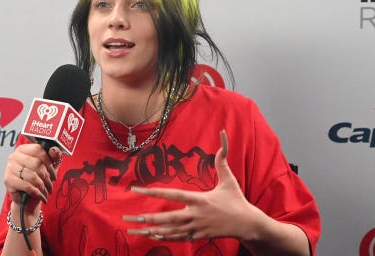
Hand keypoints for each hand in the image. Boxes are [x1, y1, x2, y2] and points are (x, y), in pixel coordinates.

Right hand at [3, 140, 63, 209]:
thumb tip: (54, 150)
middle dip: (46, 176)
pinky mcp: (8, 180)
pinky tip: (38, 194)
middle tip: (50, 183)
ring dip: (42, 185)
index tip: (53, 172)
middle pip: (36, 163)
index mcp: (23, 149)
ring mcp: (9, 168)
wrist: (28, 199)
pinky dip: (36, 192)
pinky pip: (26, 186)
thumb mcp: (50, 167)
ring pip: (32, 175)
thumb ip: (54, 156)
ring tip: (45, 190)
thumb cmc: (38, 180)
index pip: (38, 149)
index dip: (49, 162)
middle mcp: (14, 156)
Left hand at [123, 130, 262, 241]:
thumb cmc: (237, 201)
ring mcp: (196, 228)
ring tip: (133, 230)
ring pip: (169, 230)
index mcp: (199, 200)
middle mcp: (195, 215)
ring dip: (150, 230)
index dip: (153, 192)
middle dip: (146, 217)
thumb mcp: (229, 180)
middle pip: (166, 217)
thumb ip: (222, 161)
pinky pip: (177, 238)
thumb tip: (223, 137)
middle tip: (128, 217)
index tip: (137, 190)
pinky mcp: (198, 236)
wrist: (247, 224)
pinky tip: (151, 235)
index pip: (172, 195)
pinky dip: (164, 237)